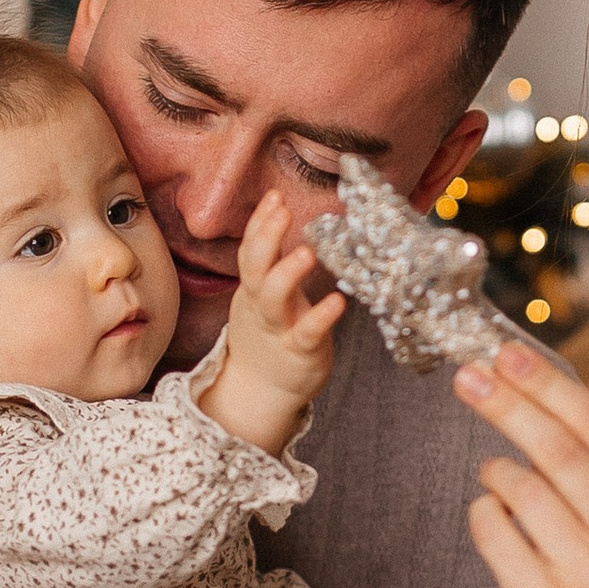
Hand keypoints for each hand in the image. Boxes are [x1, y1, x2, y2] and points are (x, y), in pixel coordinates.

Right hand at [207, 191, 347, 453]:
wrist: (261, 391)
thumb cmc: (271, 333)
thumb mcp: (263, 295)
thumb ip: (271, 261)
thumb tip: (281, 214)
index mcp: (254, 289)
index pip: (250, 250)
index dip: (260, 223)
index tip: (275, 196)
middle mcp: (261, 306)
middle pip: (254, 267)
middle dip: (265, 237)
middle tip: (283, 210)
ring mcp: (278, 329)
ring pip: (273, 299)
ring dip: (288, 272)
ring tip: (308, 251)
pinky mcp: (299, 352)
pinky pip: (307, 333)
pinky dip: (321, 317)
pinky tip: (338, 302)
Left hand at [453, 341, 588, 587]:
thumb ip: (583, 439)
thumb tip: (516, 366)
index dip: (546, 384)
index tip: (506, 353)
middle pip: (556, 450)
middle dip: (507, 405)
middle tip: (469, 377)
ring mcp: (588, 576)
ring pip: (520, 488)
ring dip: (496, 469)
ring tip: (496, 474)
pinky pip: (491, 527)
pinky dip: (483, 510)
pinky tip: (495, 516)